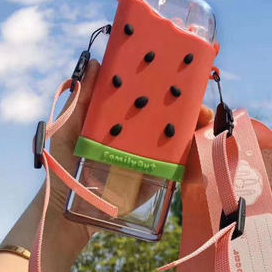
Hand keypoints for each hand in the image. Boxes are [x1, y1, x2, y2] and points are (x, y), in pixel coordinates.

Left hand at [3, 60, 213, 271]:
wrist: (70, 206)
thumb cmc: (66, 162)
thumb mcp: (70, 128)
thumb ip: (80, 100)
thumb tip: (96, 65)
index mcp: (123, 118)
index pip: (149, 98)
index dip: (167, 87)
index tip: (182, 78)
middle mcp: (140, 134)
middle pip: (171, 118)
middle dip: (191, 111)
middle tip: (202, 111)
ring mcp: (150, 156)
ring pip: (180, 142)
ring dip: (197, 136)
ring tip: (205, 130)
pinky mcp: (156, 177)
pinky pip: (178, 170)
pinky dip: (193, 168)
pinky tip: (200, 168)